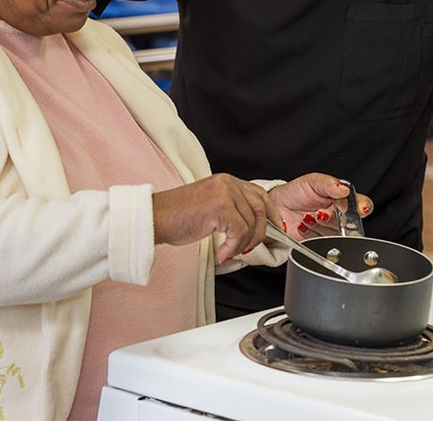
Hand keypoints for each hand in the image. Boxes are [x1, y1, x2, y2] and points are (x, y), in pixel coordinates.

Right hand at [152, 174, 281, 264]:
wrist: (155, 218)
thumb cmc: (177, 216)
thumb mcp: (210, 207)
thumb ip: (232, 209)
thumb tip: (254, 227)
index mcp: (227, 181)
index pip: (260, 194)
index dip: (272, 213)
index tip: (276, 227)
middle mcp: (228, 183)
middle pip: (260, 209)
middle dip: (260, 233)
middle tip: (248, 248)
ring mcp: (225, 193)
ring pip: (251, 224)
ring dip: (242, 244)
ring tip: (228, 251)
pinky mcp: (220, 207)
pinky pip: (240, 233)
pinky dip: (233, 248)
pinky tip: (221, 252)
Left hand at [267, 174, 372, 239]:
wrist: (276, 206)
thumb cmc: (295, 192)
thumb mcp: (312, 181)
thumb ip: (328, 184)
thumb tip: (344, 189)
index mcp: (342, 198)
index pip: (361, 204)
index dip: (361, 208)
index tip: (356, 209)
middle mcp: (339, 215)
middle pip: (349, 223)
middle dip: (333, 219)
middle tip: (320, 213)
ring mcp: (330, 229)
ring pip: (336, 234)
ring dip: (320, 226)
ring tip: (307, 217)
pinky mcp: (319, 242)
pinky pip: (322, 243)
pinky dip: (311, 233)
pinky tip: (304, 225)